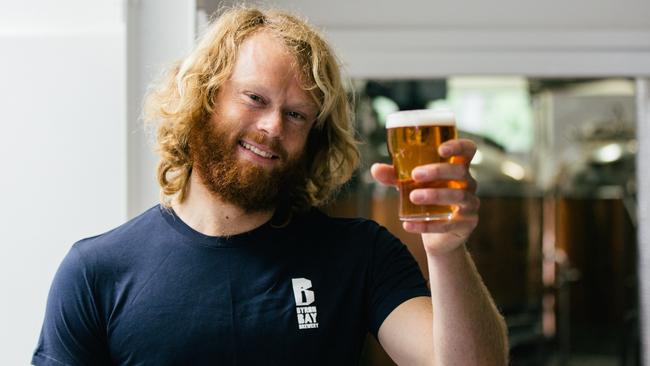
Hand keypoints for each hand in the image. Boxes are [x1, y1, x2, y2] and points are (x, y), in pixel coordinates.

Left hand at [370, 139, 479, 255]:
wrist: (439, 237)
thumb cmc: (428, 200)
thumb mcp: (410, 185)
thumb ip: (395, 176)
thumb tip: (375, 169)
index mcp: (457, 168)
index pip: (468, 150)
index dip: (459, 146)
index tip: (440, 149)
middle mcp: (468, 183)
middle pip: (460, 172)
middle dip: (437, 171)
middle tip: (415, 175)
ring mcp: (470, 204)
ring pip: (458, 196)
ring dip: (434, 195)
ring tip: (412, 197)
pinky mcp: (466, 224)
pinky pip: (447, 224)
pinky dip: (426, 225)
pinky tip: (408, 224)